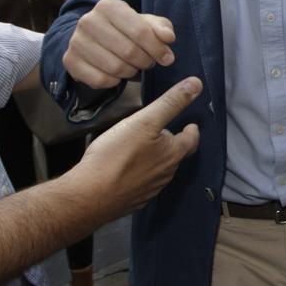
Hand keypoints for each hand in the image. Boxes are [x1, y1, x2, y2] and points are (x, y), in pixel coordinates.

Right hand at [63, 0, 176, 88]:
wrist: (93, 38)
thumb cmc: (126, 29)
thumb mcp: (146, 23)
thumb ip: (161, 28)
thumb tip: (168, 37)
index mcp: (108, 6)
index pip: (140, 31)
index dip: (158, 48)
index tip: (167, 58)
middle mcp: (88, 21)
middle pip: (129, 51)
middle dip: (146, 61)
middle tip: (148, 62)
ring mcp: (75, 41)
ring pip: (115, 68)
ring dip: (131, 72)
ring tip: (134, 66)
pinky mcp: (69, 61)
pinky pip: (100, 80)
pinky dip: (115, 81)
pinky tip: (117, 74)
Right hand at [70, 77, 201, 217]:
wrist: (89, 196)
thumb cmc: (117, 156)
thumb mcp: (145, 121)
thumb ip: (170, 103)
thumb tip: (196, 84)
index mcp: (172, 154)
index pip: (191, 140)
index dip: (192, 131)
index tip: (191, 125)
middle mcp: (166, 174)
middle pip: (175, 155)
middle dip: (172, 144)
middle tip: (164, 133)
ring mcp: (149, 190)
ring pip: (160, 170)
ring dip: (157, 159)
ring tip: (146, 149)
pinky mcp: (132, 200)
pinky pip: (142, 185)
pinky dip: (140, 175)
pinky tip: (128, 171)